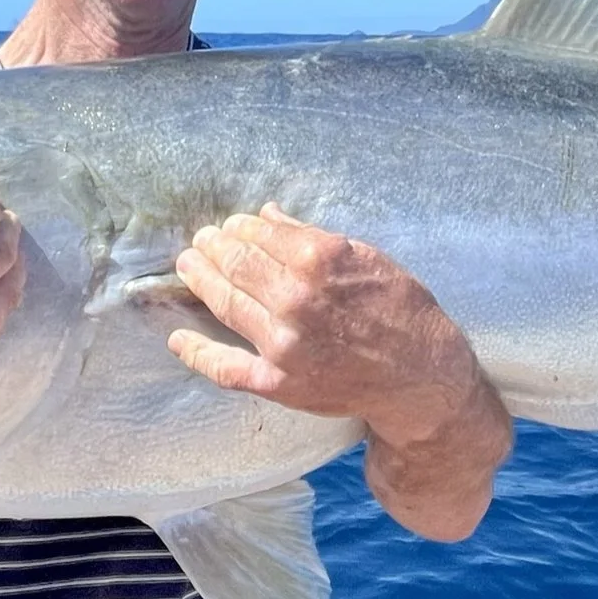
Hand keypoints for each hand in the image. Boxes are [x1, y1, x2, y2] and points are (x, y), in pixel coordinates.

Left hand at [168, 204, 483, 445]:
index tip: (231, 224)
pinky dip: (196, 353)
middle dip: (213, 247)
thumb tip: (269, 216)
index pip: (259, 235)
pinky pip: (225, 367)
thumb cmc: (402, 310)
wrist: (420, 377)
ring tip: (188, 267)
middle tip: (202, 241)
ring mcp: (282, 343)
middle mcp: (295, 299)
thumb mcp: (368, 257)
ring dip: (200, 280)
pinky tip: (177, 339)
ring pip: (225, 304)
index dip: (238, 227)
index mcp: (320, 260)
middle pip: (236, 264)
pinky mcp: (277, 382)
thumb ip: (314, 236)